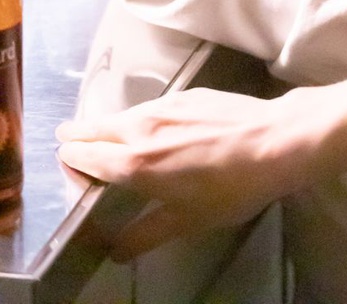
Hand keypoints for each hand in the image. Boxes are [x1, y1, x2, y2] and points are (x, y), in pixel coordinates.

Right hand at [56, 87, 315, 257]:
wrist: (276, 140)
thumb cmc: (231, 187)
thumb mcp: (187, 221)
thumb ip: (145, 234)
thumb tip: (115, 251)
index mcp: (134, 162)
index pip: (84, 156)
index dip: (73, 164)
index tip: (74, 172)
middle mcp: (141, 127)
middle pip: (94, 128)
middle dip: (78, 137)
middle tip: (70, 142)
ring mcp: (165, 105)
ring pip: (122, 114)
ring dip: (107, 125)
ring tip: (106, 136)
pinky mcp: (188, 94)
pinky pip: (149, 106)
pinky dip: (138, 117)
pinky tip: (151, 127)